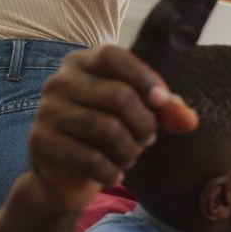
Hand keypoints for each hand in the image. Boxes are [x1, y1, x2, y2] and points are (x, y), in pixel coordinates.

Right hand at [26, 46, 197, 211]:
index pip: (113, 56)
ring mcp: (46, 112)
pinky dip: (112, 171)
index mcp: (81, 63)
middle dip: (145, 123)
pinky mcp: (41, 143)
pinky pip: (91, 159)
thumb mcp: (138, 114)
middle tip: (148, 139)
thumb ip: (166, 109)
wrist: (63, 175)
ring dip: (130, 150)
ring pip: (108, 129)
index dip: (144, 77)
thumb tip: (189, 121)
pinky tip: (114, 174)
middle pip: (118, 95)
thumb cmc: (106, 133)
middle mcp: (59, 82)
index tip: (161, 101)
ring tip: (130, 156)